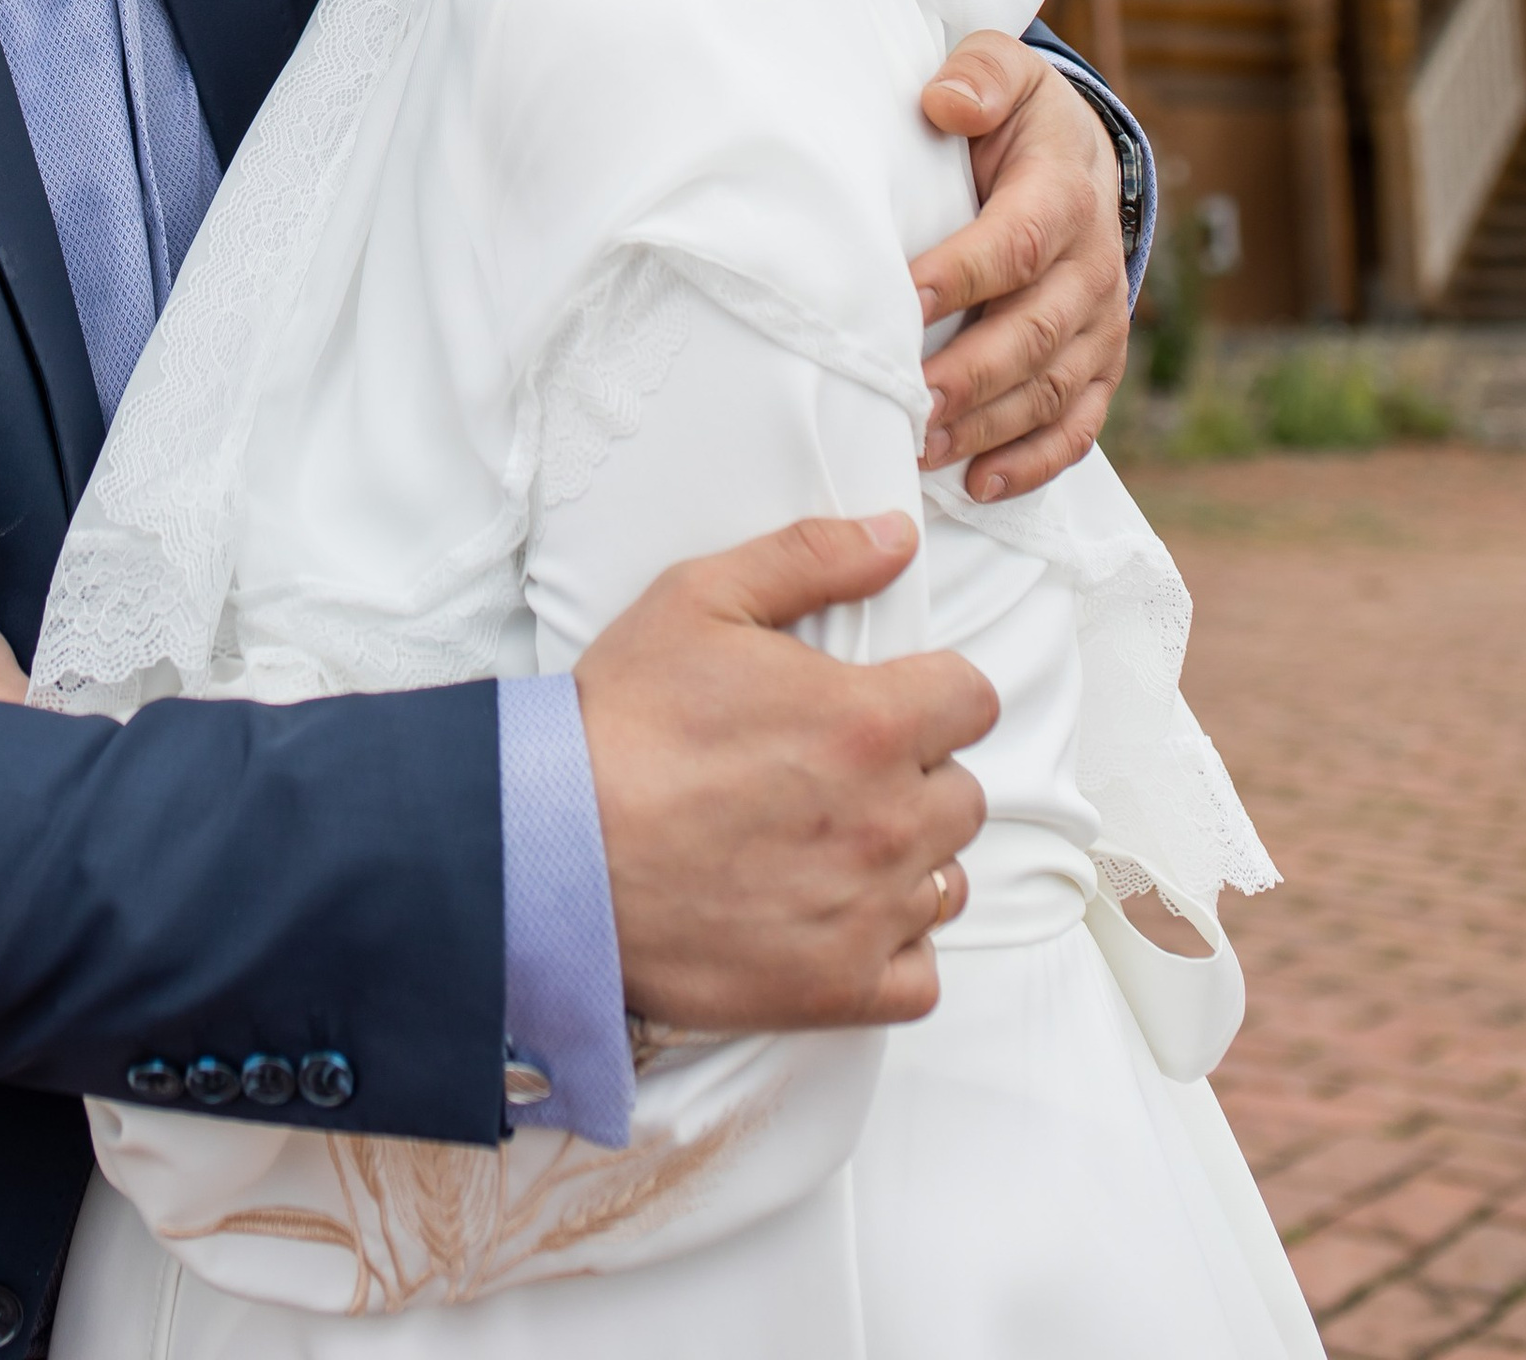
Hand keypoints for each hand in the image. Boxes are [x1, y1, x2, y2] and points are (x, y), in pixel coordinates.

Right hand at [574, 515, 991, 1033]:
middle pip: (963, 793)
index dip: (929, 693)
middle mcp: (889, 819)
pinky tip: (834, 915)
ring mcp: (870, 912)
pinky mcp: (840, 988)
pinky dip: (890, 948)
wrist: (552, 848)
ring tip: (828, 842)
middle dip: (914, 774)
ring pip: (947, 880)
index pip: (973, 700)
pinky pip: (920, 974)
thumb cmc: (621, 722)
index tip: (880, 703)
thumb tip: (896, 538)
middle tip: (834, 770)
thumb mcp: (699, 598)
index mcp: (869, 721)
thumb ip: (811, 556)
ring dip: (906, 859)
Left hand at [912, 35, 1127, 500]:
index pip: (1013, 243)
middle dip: (970, 374)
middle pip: (1033, 331)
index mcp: (1062, 195)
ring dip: (989, 425)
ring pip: (1052, 387)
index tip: (902, 299)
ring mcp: (1099, 323)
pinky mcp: (1097, 363)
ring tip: (923, 449)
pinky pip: (1078, 424)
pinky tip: (981, 485)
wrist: (1077, 152)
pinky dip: (1035, 462)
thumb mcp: (1003, 70)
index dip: (960, 274)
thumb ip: (979, 76)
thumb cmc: (1018, 117)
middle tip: (907, 403)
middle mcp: (1090, 267)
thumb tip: (946, 102)